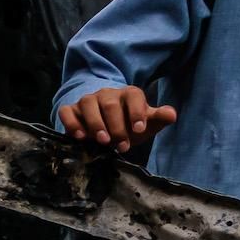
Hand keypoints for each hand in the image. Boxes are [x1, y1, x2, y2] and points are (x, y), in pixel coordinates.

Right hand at [57, 85, 176, 149]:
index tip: (139, 129)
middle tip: (122, 145)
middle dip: (116, 126)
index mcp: (128, 94)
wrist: (105, 125)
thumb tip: (172, 115)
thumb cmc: (128, 124)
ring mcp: (87, 100)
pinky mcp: (71, 110)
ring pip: (88, 104)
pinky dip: (72, 123)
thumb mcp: (145, 124)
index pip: (134, 96)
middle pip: (110, 104)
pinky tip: (79, 137)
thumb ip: (158, 119)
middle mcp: (107, 94)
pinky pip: (67, 111)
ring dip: (96, 124)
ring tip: (103, 142)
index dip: (136, 112)